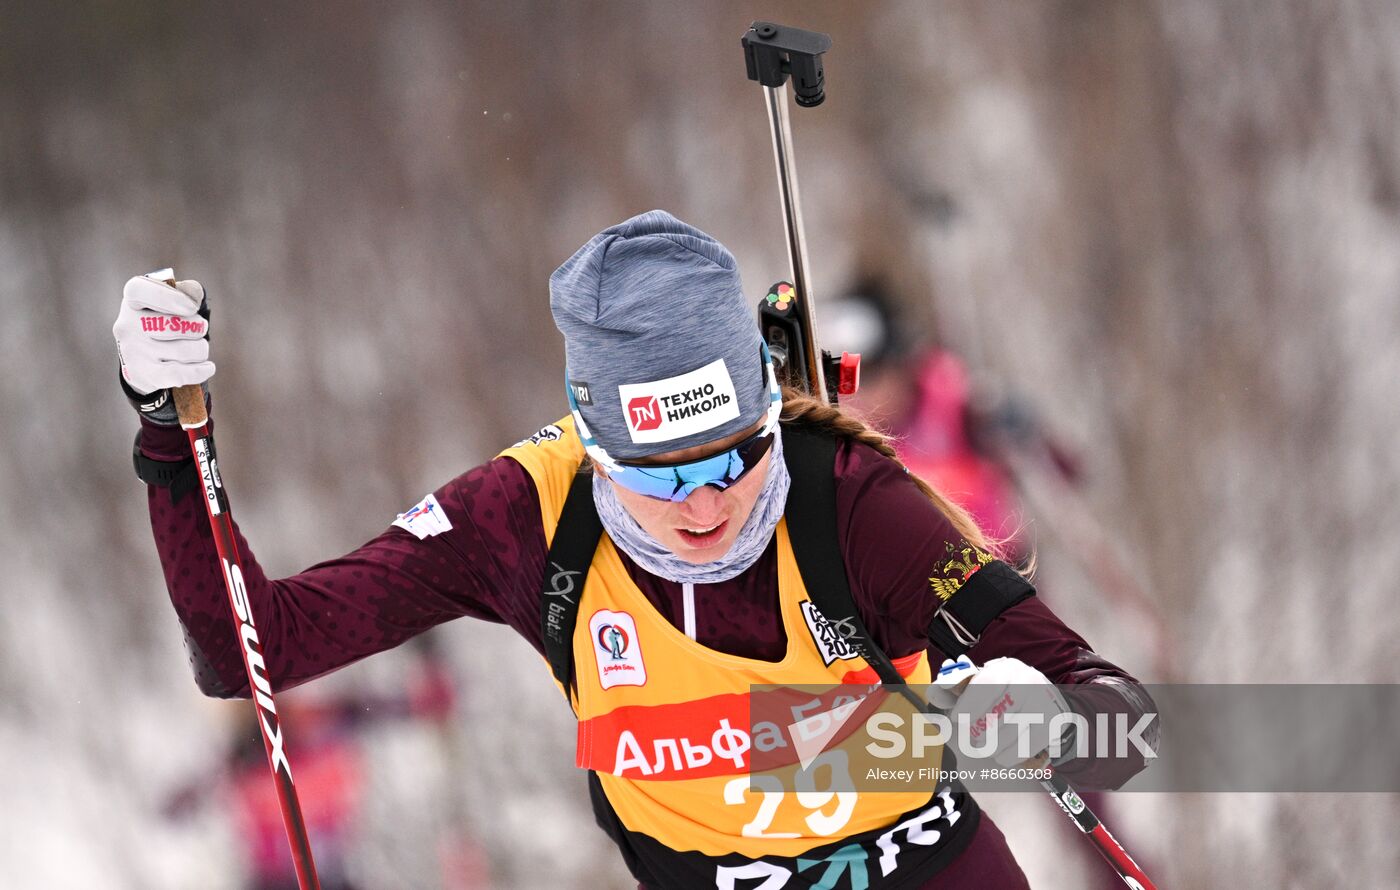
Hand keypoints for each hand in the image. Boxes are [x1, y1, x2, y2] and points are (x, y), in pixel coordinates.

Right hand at [114, 272, 212, 424]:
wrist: (145, 362)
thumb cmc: (165, 324)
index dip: (168, 296)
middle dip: (197, 328)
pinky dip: (199, 371)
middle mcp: (127, 326)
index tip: (192, 307)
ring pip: (183, 351)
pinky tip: (208, 367)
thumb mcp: (172, 303)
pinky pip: (178, 374)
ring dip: (200, 350)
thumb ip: (186, 292)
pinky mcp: (143, 375)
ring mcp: (133, 352)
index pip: (138, 290)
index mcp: (132, 301)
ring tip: (198, 350)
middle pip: (172, 324)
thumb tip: (194, 293)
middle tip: (199, 330)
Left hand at [929, 655, 1070, 767]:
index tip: (956, 718)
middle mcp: (1028, 680)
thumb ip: (952, 690)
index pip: (987, 684)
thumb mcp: (978, 688)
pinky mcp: (1053, 724)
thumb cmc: (1001, 697)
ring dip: (993, 745)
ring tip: (986, 747)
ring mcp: (1043, 702)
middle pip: (999, 712)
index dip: (969, 703)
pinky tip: (1002, 755)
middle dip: (980, 731)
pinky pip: (1026, 746)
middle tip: (972, 740)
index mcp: (1005, 668)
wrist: (1044, 708)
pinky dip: (1009, 755)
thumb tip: (934, 692)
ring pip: (1010, 732)